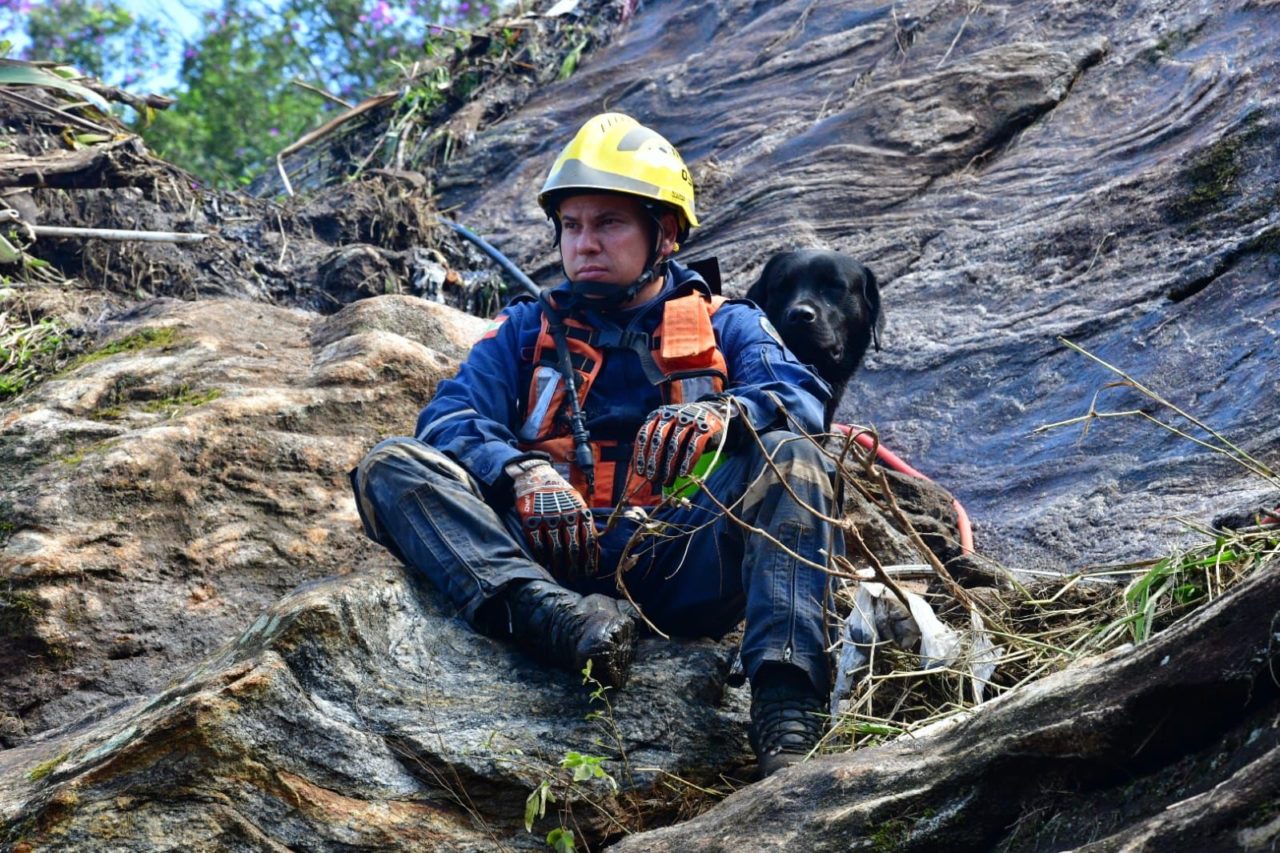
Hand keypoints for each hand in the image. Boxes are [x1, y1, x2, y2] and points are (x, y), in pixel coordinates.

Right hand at [511, 461, 596, 576]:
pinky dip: (542, 558)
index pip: (589, 541)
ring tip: (561, 576)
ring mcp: (548, 518)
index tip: (589, 573)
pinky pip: (538, 544)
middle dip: (575, 567)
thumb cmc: (561, 495)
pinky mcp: (531, 521)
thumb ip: (586, 524)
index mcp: (581, 512)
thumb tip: (597, 550)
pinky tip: (545, 565)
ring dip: (559, 566)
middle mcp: (566, 516)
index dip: (590, 560)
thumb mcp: (579, 503)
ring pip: (556, 549)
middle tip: (575, 578)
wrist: (537, 477)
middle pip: (573, 548)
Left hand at [632, 399, 732, 487]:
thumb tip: (643, 470)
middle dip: (654, 461)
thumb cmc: (685, 429)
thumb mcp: (668, 428)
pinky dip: (687, 461)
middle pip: (659, 440)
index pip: (645, 434)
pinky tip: (683, 474)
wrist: (714, 412)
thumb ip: (657, 443)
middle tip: (652, 479)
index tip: (640, 472)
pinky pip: (694, 446)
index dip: (641, 454)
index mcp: (659, 414)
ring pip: (676, 445)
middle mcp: (673, 414)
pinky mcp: (706, 427)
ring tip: (667, 481)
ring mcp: (690, 419)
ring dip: (669, 466)